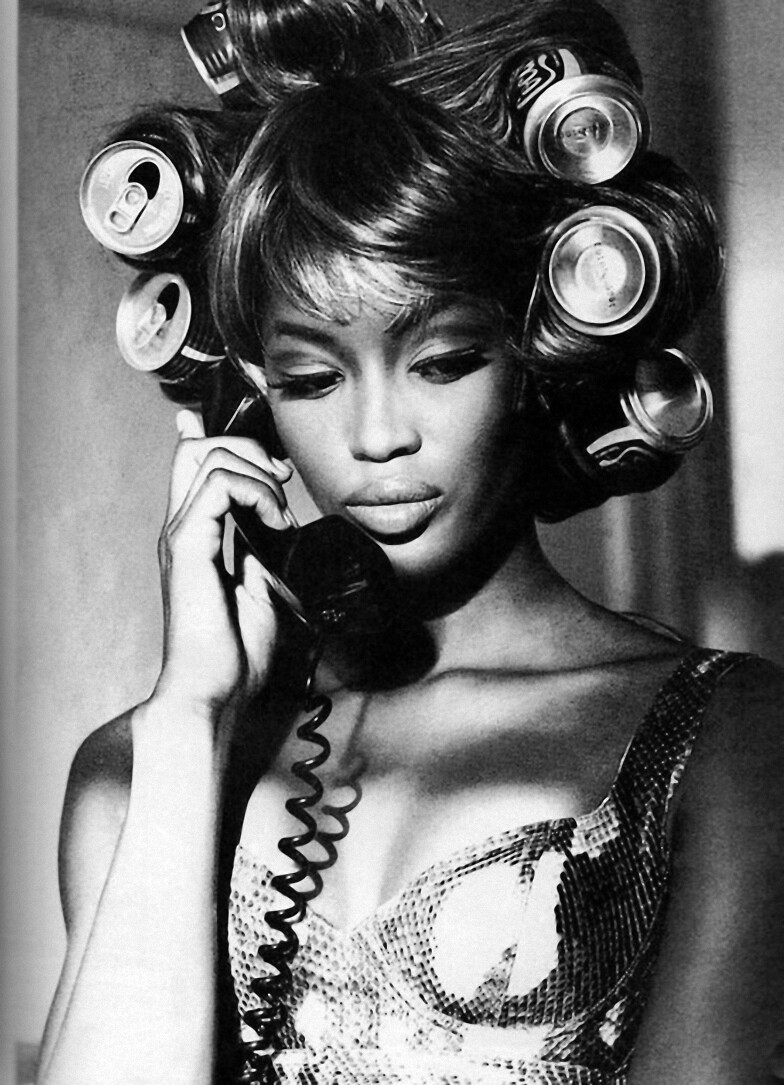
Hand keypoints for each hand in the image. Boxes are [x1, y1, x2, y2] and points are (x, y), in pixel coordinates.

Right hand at [152, 409, 293, 731]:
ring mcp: (181, 535)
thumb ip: (264, 550)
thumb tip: (281, 522)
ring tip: (282, 513)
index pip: (195, 465)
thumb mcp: (262, 587)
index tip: (278, 468)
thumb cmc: (236, 652)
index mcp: (195, 536)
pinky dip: (257, 493)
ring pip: (209, 456)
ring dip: (258, 473)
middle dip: (249, 448)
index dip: (233, 445)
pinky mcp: (188, 546)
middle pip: (198, 448)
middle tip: (283, 479)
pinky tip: (278, 524)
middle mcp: (182, 528)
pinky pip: (218, 485)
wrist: (215, 691)